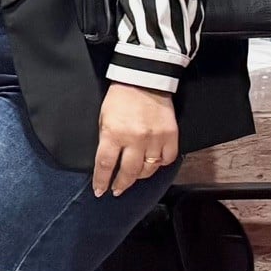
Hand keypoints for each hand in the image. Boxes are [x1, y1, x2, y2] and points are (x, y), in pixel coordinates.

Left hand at [92, 82, 178, 197]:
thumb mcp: (103, 118)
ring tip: (133, 177)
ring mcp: (155, 138)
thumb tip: (107, 161)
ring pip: (149, 169)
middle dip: (120, 184)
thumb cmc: (120, 98)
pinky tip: (153, 164)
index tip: (99, 191)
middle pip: (128, 172)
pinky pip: (167, 159)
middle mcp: (135, 139)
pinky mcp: (171, 135)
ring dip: (139, 176)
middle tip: (116, 190)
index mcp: (113, 133)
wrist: (144, 79)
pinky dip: (160, 164)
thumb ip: (106, 140)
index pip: (105, 165)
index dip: (102, 181)